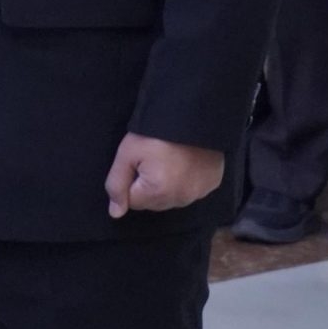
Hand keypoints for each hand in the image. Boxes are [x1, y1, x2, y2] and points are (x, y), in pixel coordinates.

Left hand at [103, 133, 223, 217]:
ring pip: (172, 199)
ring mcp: (200, 193)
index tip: (137, 163)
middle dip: (148, 186)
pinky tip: (184, 163)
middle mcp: (182, 199)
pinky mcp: (212, 184)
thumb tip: (115, 213)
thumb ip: (117, 184)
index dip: (131, 181)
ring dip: (167, 186)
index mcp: (158, 192)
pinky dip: (185, 182)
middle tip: (152, 160)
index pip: (133, 201)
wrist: (192, 115)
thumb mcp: (127, 154)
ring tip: (168, 160)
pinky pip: (191, 191)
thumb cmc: (154, 133)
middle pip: (153, 203)